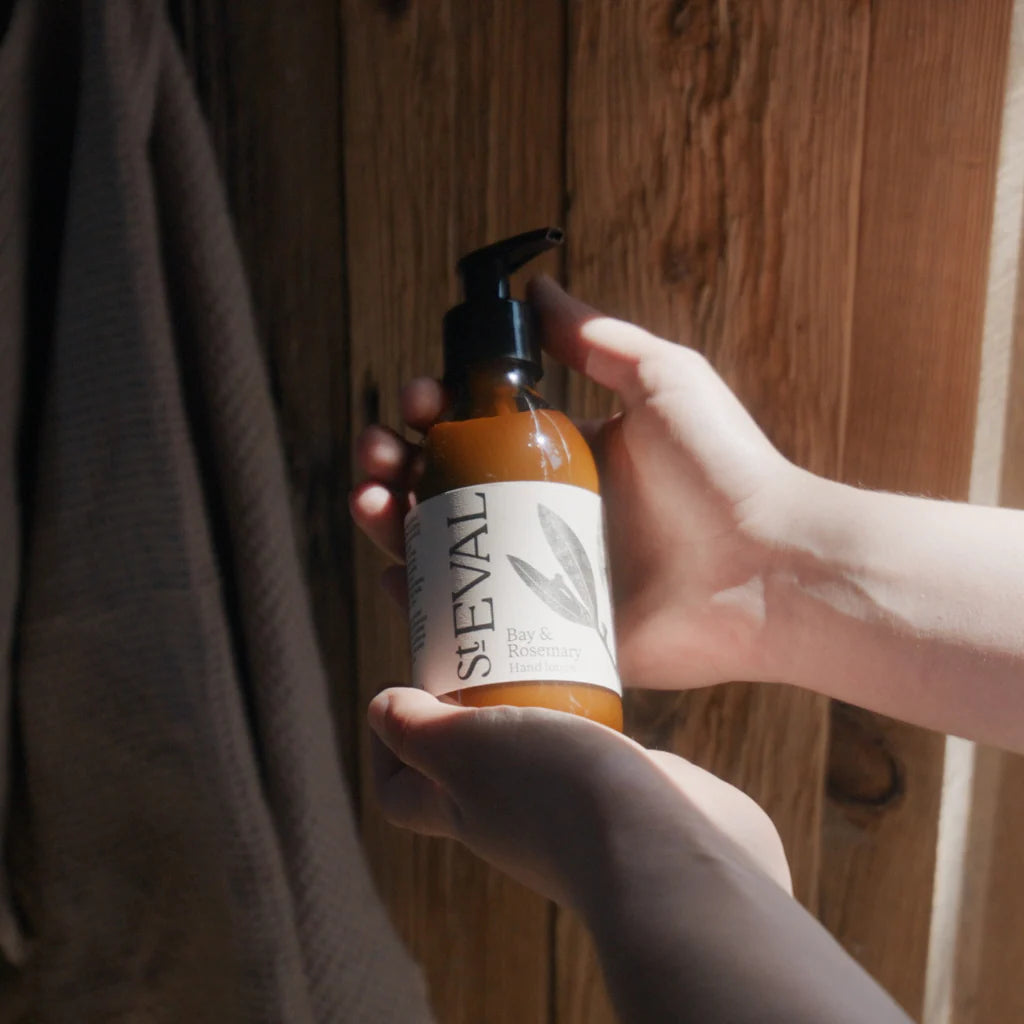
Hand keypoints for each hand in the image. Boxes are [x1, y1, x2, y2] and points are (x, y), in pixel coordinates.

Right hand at [351, 276, 793, 689]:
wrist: (767, 567)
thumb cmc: (724, 470)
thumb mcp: (662, 380)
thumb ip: (596, 337)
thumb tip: (538, 286)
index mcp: (564, 458)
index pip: (476, 429)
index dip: (434, 411)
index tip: (418, 400)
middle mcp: (544, 514)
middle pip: (445, 488)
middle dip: (395, 465)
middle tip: (378, 455)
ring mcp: (541, 575)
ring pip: (444, 551)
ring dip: (391, 524)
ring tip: (370, 502)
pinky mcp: (546, 630)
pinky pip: (469, 620)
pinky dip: (421, 602)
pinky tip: (395, 577)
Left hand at [368, 686, 790, 908]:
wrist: (668, 849)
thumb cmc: (555, 795)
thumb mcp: (466, 748)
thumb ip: (418, 731)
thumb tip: (380, 709)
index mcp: (463, 809)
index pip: (402, 792)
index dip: (388, 748)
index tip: (403, 690)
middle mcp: (512, 813)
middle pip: (470, 760)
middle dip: (468, 703)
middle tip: (481, 645)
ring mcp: (573, 805)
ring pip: (533, 746)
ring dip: (531, 701)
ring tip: (539, 644)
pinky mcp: (627, 789)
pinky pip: (593, 744)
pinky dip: (587, 708)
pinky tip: (599, 672)